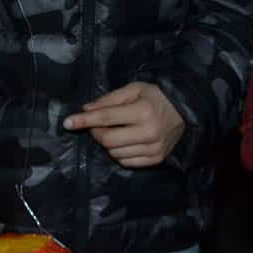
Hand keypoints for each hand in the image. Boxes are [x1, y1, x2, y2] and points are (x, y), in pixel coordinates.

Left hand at [63, 82, 184, 167]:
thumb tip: (85, 111)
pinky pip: (126, 162)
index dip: (84, 121)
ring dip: (109, 145)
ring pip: (115, 154)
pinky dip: (119, 154)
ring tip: (116, 133)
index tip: (67, 123)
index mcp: (142, 111)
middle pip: (108, 140)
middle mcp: (148, 132)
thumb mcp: (134, 89)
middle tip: (98, 126)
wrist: (185, 111)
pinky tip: (125, 143)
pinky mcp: (156, 159)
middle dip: (97, 134)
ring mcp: (153, 148)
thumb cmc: (156, 97)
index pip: (106, 118)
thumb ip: (109, 100)